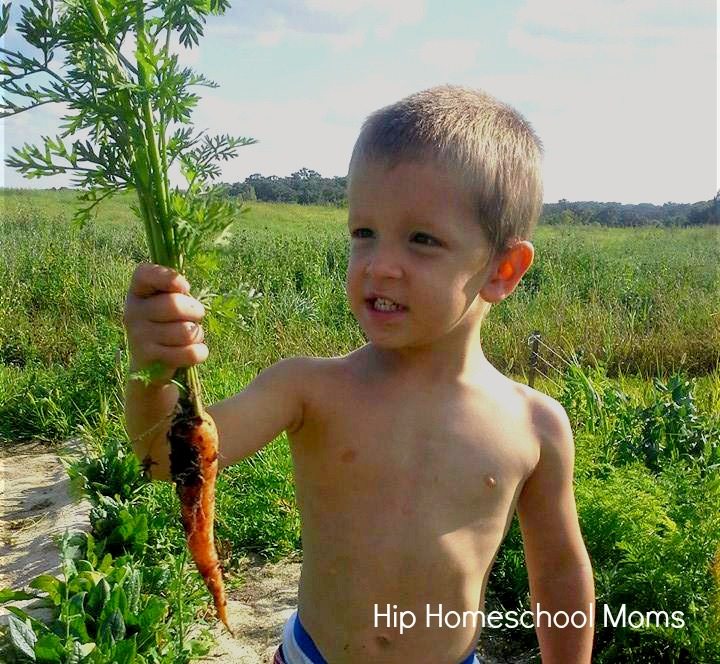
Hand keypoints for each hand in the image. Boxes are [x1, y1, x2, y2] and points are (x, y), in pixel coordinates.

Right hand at [123, 263, 207, 383]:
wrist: (150, 366)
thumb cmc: (167, 325)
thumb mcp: (168, 304)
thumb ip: (176, 293)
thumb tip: (184, 290)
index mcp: (138, 291)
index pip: (145, 273)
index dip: (168, 277)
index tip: (185, 287)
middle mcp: (133, 311)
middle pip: (174, 305)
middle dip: (196, 311)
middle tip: (197, 316)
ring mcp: (138, 335)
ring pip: (185, 331)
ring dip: (197, 335)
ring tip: (190, 337)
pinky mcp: (149, 359)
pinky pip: (188, 353)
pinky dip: (199, 353)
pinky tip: (192, 352)